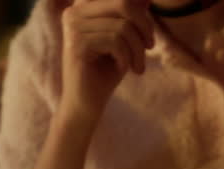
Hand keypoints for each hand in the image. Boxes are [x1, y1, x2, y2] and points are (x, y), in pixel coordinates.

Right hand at [60, 0, 154, 122]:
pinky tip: (122, 70)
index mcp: (83, 7)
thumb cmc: (106, 71)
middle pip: (123, 4)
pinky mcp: (77, 44)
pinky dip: (126, 58)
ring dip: (137, 50)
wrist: (86, 104)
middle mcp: (74, 12)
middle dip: (144, 27)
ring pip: (123, 27)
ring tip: (137, 66)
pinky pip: (116, 42)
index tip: (147, 36)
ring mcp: (73, 27)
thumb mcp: (124, 40)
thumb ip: (131, 17)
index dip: (140, 13)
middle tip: (150, 47)